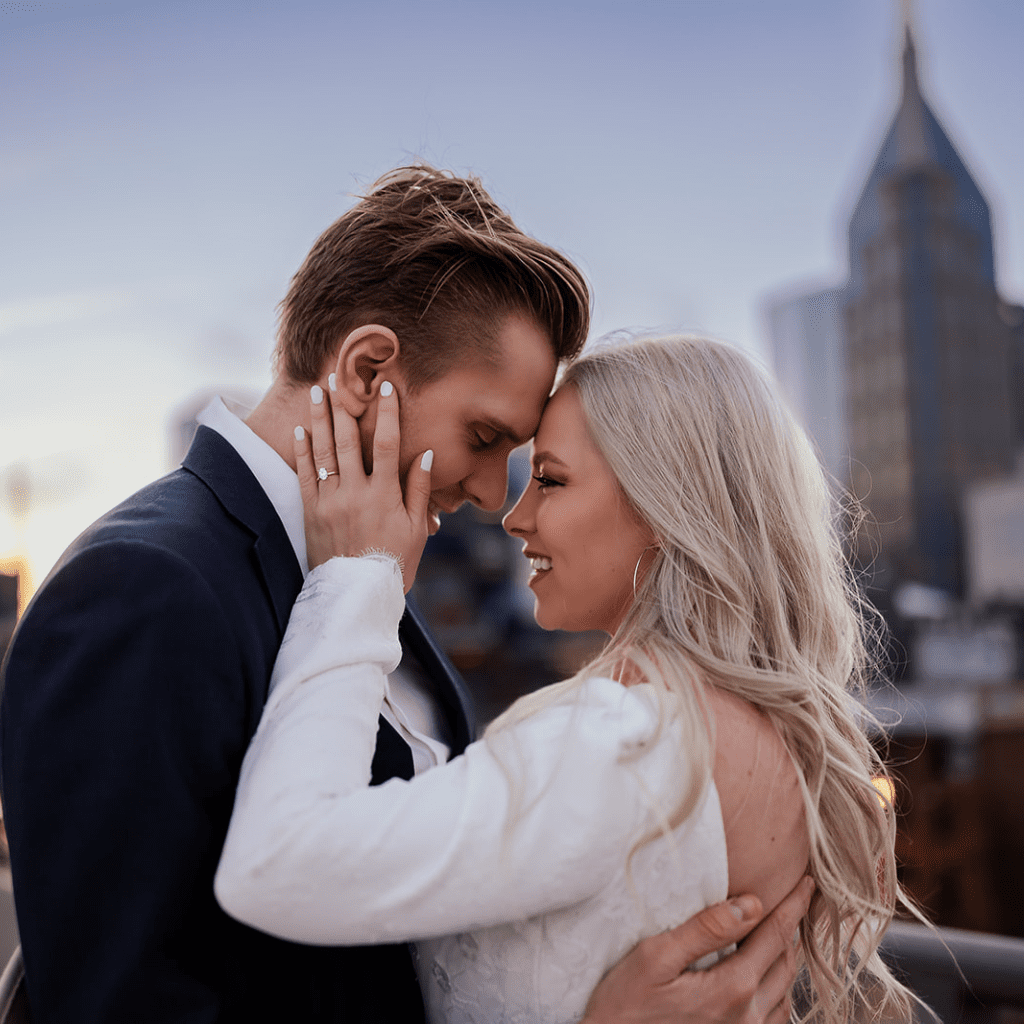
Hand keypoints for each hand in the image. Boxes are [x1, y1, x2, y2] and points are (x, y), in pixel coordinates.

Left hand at [294, 380, 431, 590]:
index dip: (387, 413)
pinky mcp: (311, 513)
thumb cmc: (395, 562)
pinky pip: (305, 475)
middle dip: (345, 405)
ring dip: (320, 419)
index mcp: (384, 495)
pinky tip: (301, 430)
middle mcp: (355, 493)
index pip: (387, 444)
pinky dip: (302, 451)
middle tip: (340, 377)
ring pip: (324, 451)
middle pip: (349, 439)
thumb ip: (418, 489)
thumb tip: (424, 454)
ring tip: (317, 392)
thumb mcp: (416, 528)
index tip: (386, 388)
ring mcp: (330, 502)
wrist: (359, 594)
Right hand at [581, 877, 813, 1023]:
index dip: (793, 905)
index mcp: (732, 988)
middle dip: (793, 926)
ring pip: (784, 990)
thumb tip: (751, 904)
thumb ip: (706, 929)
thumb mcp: (656, 957)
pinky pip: (773, 1016)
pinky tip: (766, 974)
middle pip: (786, 961)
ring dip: (787, 957)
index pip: (775, 935)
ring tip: (784, 930)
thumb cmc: (624, 1004)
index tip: (808, 882)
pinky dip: (778, 987)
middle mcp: (748, 1016)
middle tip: (797, 898)